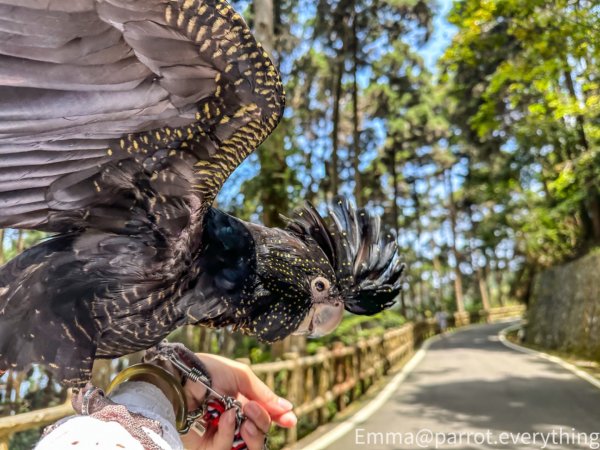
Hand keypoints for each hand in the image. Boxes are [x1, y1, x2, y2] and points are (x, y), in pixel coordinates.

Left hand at [181, 353, 296, 449]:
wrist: (181, 376)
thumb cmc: (208, 371)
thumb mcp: (242, 376)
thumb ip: (264, 394)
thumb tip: (288, 408)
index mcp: (241, 402)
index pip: (264, 416)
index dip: (278, 419)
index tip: (290, 420)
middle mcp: (232, 420)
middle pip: (259, 434)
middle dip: (263, 423)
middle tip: (254, 411)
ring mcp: (219, 434)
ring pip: (247, 447)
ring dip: (251, 432)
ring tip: (244, 417)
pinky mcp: (205, 446)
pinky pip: (225, 448)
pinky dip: (228, 433)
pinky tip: (225, 417)